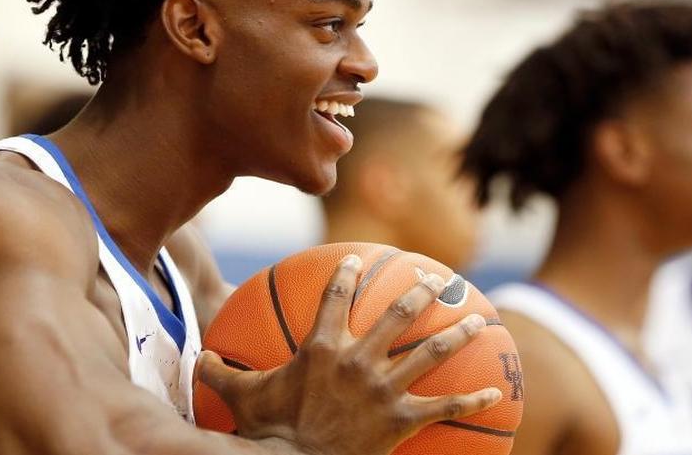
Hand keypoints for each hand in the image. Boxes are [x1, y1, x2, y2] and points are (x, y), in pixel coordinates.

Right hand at [198, 254, 501, 454]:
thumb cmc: (267, 432)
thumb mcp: (241, 398)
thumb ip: (222, 373)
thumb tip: (196, 359)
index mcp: (322, 348)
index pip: (335, 298)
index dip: (347, 274)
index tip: (358, 260)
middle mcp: (359, 359)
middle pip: (396, 314)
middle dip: (420, 292)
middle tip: (437, 278)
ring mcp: (384, 389)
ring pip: (430, 352)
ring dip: (458, 334)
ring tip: (481, 318)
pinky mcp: (403, 419)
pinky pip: (444, 406)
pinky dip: (471, 399)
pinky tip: (495, 391)